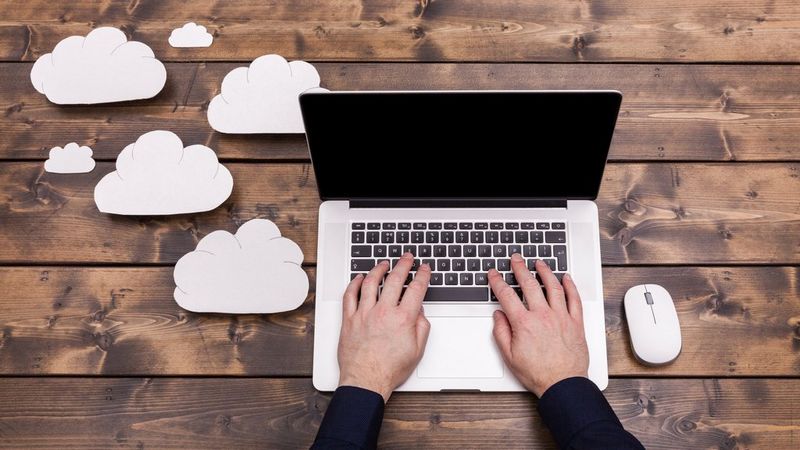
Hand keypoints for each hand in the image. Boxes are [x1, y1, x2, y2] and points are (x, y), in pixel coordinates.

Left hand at [337, 253, 431, 401]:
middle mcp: (383, 312)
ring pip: (371, 282)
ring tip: (384, 263)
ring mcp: (364, 314)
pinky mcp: (349, 319)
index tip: (424, 269)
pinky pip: (350, 295)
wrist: (366, 380)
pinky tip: (359, 278)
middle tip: (407, 257)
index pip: (416, 289)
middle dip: (403, 264)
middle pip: (395, 279)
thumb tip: (419, 312)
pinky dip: (354, 283)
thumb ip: (421, 327)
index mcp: (403, 319)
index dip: (422, 275)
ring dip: (379, 269)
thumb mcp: (417, 350)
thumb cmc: (389, 369)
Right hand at [489, 255, 588, 396]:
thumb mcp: (509, 355)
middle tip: (516, 259)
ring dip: (545, 272)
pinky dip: (570, 286)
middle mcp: (543, 316)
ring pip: (553, 287)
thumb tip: (499, 316)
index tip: (494, 274)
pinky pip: (574, 299)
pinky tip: (566, 278)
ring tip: (539, 263)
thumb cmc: (538, 373)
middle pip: (529, 284)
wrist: (563, 384)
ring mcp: (561, 317)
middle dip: (520, 268)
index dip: (497, 281)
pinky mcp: (576, 322)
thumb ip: (501, 332)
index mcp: (524, 323)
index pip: (506, 295)